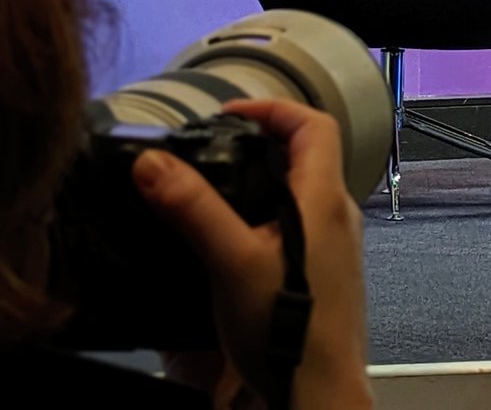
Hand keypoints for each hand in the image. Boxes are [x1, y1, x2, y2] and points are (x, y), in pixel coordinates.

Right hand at [133, 99, 372, 409]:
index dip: (273, 108)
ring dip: (259, 179)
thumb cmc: (292, 334)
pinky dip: (263, 214)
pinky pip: (296, 224)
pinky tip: (229, 239)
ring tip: (213, 188)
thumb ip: (193, 209)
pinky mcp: (322, 270)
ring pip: (299, 190)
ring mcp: (332, 243)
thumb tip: (155, 164)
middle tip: (214, 146)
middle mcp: (335, 215)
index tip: (231, 113)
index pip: (313, 124)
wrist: (318, 393)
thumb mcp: (231, 262)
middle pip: (304, 154)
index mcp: (322, 199)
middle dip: (258, 142)